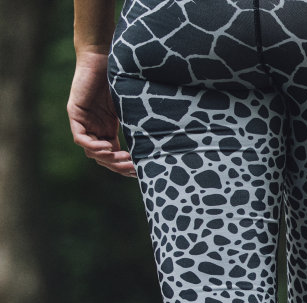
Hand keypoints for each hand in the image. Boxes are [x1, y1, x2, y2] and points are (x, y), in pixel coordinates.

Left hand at [67, 51, 134, 176]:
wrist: (105, 57)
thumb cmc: (122, 79)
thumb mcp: (132, 109)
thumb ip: (137, 126)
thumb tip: (160, 148)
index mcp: (107, 129)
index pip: (114, 155)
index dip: (125, 166)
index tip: (141, 170)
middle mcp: (94, 128)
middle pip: (103, 158)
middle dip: (118, 166)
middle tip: (133, 167)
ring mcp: (84, 121)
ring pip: (91, 152)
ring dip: (108, 159)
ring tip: (123, 159)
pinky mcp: (75, 113)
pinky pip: (80, 138)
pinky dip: (93, 147)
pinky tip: (108, 148)